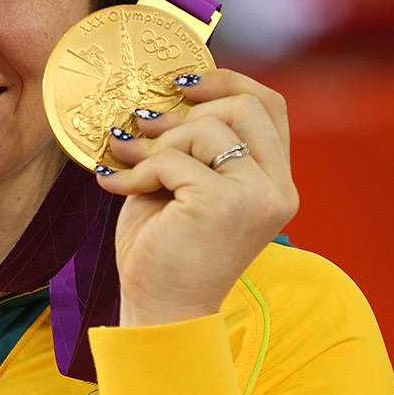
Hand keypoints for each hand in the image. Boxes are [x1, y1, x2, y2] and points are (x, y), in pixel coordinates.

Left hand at [96, 69, 298, 326]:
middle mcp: (277, 190)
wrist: (161, 312)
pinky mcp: (223, 204)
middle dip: (186, 110)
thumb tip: (161, 98)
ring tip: (127, 161)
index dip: (228, 81)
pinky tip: (116, 186)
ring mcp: (256, 197)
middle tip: (143, 123)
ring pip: (207, 128)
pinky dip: (139, 169)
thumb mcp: (185, 186)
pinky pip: (174, 159)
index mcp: (275, 184)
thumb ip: (190, 145)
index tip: (182, 84)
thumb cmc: (167, 253)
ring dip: (157, 141)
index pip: (270, 107)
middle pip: (246, 106)